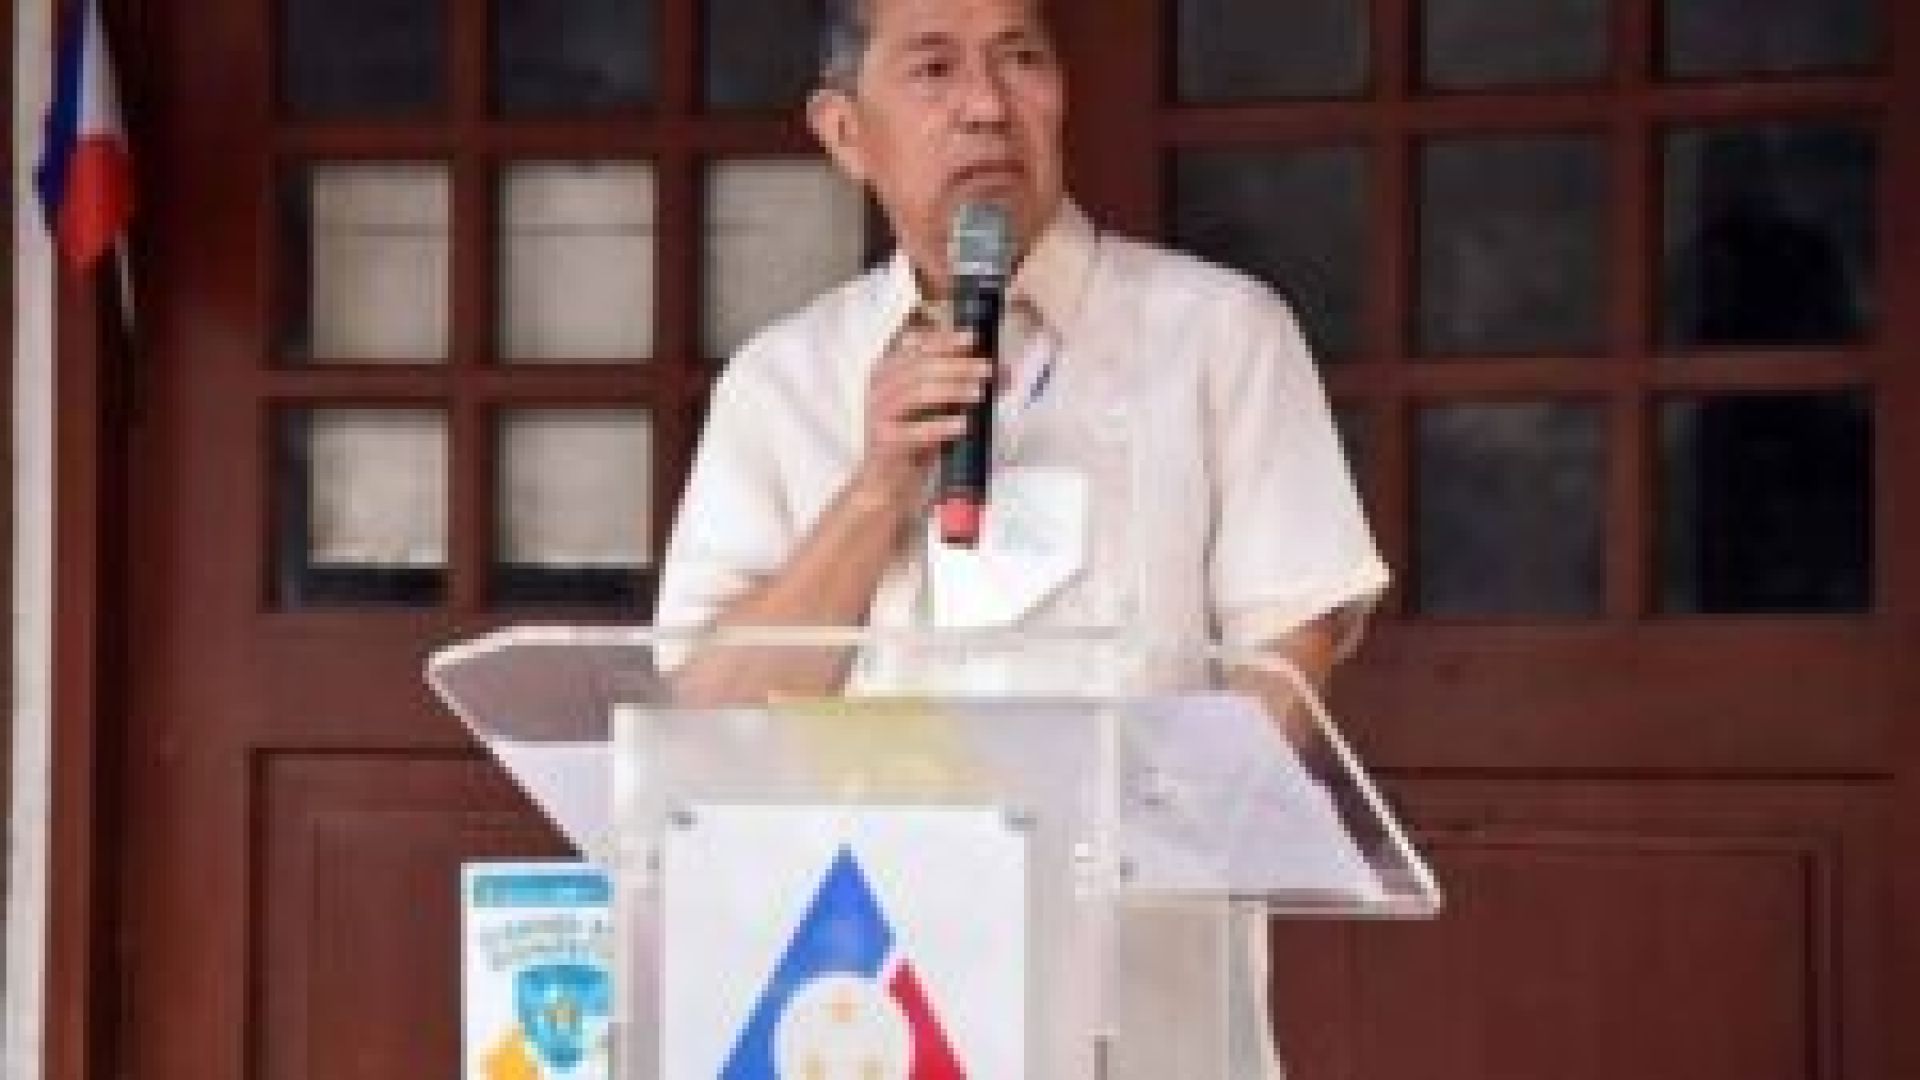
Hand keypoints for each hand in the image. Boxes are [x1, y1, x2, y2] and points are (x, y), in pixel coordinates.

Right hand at [849, 325, 992, 509]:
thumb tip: (1001, 369)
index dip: (946, 340)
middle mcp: (881, 388)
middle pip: (920, 367)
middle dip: (958, 365)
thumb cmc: (915, 438)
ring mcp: (880, 414)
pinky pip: (915, 432)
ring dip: (952, 390)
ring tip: (979, 392)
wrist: (887, 481)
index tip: (974, 338)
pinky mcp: (886, 443)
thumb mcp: (936, 405)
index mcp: (890, 370)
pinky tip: (964, 425)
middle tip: (988, 368)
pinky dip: (941, 427)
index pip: (917, 346)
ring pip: (917, 394)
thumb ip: (959, 384)